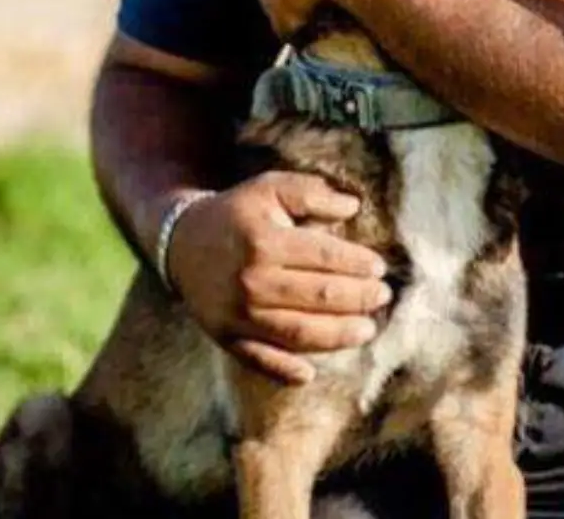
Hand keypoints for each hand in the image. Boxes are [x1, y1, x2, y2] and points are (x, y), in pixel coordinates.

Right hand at [163, 171, 393, 384]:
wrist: (180, 243)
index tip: (379, 268)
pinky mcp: (225, 336)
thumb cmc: (236, 214)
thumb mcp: (269, 189)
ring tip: (367, 329)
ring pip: (299, 334)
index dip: (358, 264)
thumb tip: (353, 207)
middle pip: (319, 297)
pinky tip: (309, 374)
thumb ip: (311, 193)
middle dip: (359, 299)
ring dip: (339, 336)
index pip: (324, 257)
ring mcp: (238, 314)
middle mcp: (251, 281)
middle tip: (382, 297)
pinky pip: (259, 360)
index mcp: (264, 242)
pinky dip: (284, 371)